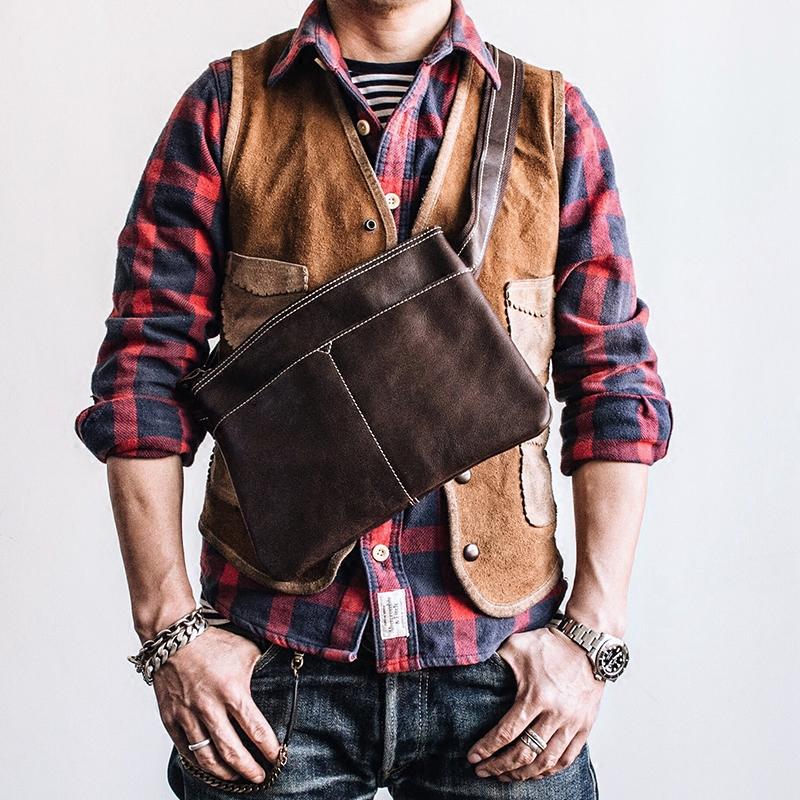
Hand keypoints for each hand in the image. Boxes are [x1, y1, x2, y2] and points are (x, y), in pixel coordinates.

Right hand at [153, 627, 280, 783]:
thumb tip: (282, 679)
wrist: (174, 640)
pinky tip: (211, 766)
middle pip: (232, 752)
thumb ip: (263, 670)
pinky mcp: (171, 719)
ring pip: (207, 758)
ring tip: (237, 776)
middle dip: (249, 769)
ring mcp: (188, 716)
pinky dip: (199, 764)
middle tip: (260, 777)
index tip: (278, 757)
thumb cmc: (213, 644)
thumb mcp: (247, 651)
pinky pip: (185, 750)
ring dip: (225, 772)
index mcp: (233, 691)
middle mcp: (210, 708)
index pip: (256, 730)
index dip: (269, 748)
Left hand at [466, 627, 603, 781]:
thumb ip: (495, 662)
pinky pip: (566, 759)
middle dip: (500, 766)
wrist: (587, 643)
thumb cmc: (549, 644)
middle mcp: (556, 715)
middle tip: (483, 771)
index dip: (487, 749)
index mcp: (536, 696)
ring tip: (505, 776)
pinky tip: (534, 773)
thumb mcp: (516, 646)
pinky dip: (549, 771)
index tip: (473, 757)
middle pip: (524, 753)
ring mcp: (573, 724)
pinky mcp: (585, 727)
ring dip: (523, 774)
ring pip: (546, 762)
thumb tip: (473, 672)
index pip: (507, 733)